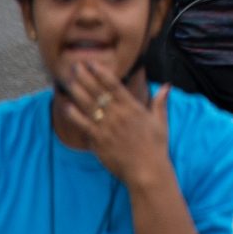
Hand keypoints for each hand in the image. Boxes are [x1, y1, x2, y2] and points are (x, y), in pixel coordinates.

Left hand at [57, 59, 173, 187]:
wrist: (146, 169)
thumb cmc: (156, 146)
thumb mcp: (161, 121)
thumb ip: (160, 102)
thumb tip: (166, 86)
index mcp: (133, 108)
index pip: (114, 86)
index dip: (102, 73)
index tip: (93, 64)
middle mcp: (118, 114)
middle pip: (98, 92)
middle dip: (86, 77)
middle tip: (76, 66)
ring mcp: (107, 127)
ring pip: (88, 105)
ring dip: (78, 91)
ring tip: (69, 80)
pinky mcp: (98, 140)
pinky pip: (83, 124)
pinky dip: (74, 114)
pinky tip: (66, 105)